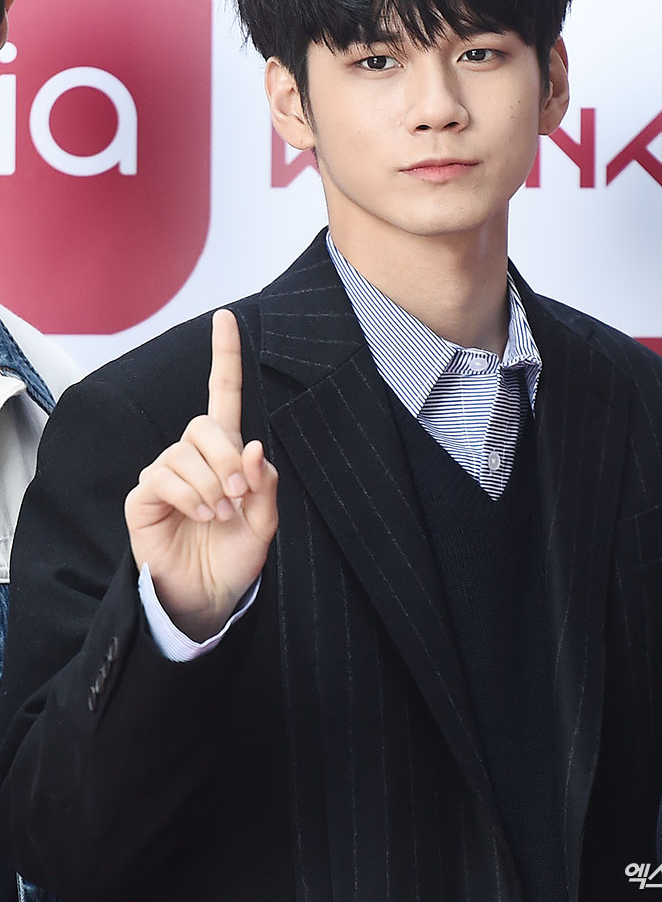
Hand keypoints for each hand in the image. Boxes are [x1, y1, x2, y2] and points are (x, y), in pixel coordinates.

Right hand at [125, 309, 277, 639]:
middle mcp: (193, 454)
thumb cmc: (236, 555)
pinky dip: (189, 496)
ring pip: (184, 453)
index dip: (225, 355)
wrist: (209, 595)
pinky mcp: (145, 495)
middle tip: (239, 496)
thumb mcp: (265, 522)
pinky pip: (164, 477)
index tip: (225, 317)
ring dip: (210, 486)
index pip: (223, 393)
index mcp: (226, 452)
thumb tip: (254, 447)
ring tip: (219, 516)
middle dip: (227, 458)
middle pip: (204, 424)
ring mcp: (166, 472)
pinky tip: (199, 516)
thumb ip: (264, 485)